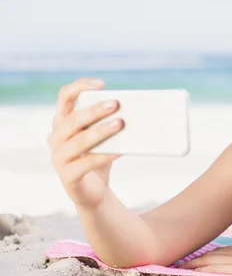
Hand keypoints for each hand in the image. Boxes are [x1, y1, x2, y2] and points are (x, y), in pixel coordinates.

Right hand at [47, 77, 123, 208]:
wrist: (94, 191)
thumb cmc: (99, 156)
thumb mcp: (102, 137)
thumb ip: (108, 122)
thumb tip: (132, 109)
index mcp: (62, 122)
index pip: (64, 97)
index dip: (80, 87)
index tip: (101, 84)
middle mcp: (56, 137)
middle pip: (73, 119)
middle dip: (95, 110)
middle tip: (116, 104)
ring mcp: (58, 157)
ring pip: (79, 141)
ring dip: (101, 131)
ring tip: (121, 124)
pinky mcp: (67, 176)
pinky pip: (87, 163)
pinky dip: (105, 155)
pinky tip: (120, 150)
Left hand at [177, 242, 231, 275]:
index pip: (215, 252)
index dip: (201, 256)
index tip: (188, 259)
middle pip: (206, 254)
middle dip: (190, 259)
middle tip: (173, 261)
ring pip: (205, 260)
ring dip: (190, 264)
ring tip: (175, 267)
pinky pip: (211, 268)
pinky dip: (199, 270)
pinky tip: (188, 272)